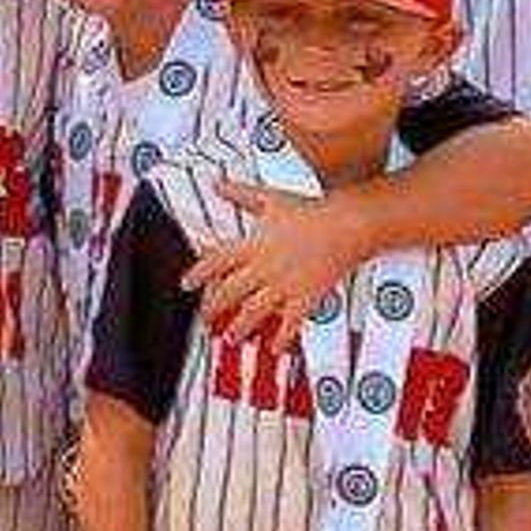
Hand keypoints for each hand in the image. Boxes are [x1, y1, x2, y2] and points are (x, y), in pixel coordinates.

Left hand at [183, 181, 370, 349]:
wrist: (345, 225)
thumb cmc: (310, 211)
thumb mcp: (269, 198)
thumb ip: (239, 193)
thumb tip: (217, 183)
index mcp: (253, 245)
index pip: (216, 262)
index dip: (198, 274)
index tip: (186, 285)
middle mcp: (264, 268)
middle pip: (230, 292)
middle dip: (214, 307)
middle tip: (206, 316)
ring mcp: (284, 285)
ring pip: (254, 312)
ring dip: (239, 327)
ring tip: (231, 338)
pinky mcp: (304, 297)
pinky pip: (290, 323)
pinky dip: (281, 338)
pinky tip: (275, 347)